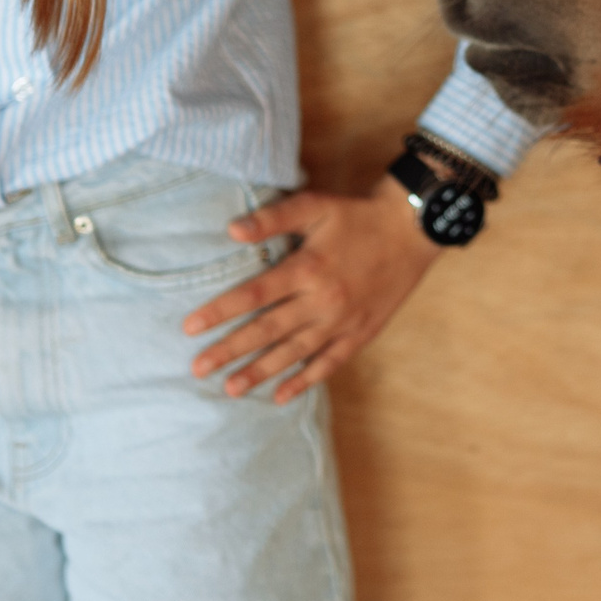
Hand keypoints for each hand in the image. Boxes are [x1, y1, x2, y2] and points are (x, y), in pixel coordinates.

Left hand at [183, 178, 441, 403]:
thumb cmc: (357, 216)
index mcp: (307, 268)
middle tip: (198, 369)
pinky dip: (305, 380)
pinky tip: (282, 395)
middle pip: (268, 330)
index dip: (220, 312)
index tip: (190, 328)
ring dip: (261, 371)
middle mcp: (322, 299)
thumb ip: (274, 217)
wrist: (411, 231)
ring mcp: (342, 321)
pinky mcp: (360, 333)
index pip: (254, 295)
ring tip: (230, 389)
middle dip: (230, 351)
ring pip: (295, 352)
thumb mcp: (316, 205)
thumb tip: (231, 229)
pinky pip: (329, 362)